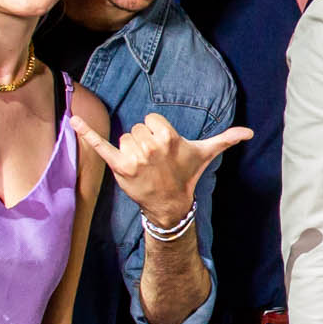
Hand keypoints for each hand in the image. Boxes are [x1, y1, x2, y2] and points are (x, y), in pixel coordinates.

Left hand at [69, 113, 251, 226]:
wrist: (170, 204)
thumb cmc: (186, 175)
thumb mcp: (205, 154)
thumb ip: (225, 139)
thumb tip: (249, 132)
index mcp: (169, 136)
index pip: (152, 120)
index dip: (156, 133)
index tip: (163, 149)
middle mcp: (151, 145)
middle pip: (137, 128)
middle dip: (143, 141)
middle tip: (154, 160)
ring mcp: (134, 157)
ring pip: (124, 137)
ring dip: (130, 149)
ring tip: (142, 165)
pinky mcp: (118, 167)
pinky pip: (100, 144)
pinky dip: (86, 131)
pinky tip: (73, 119)